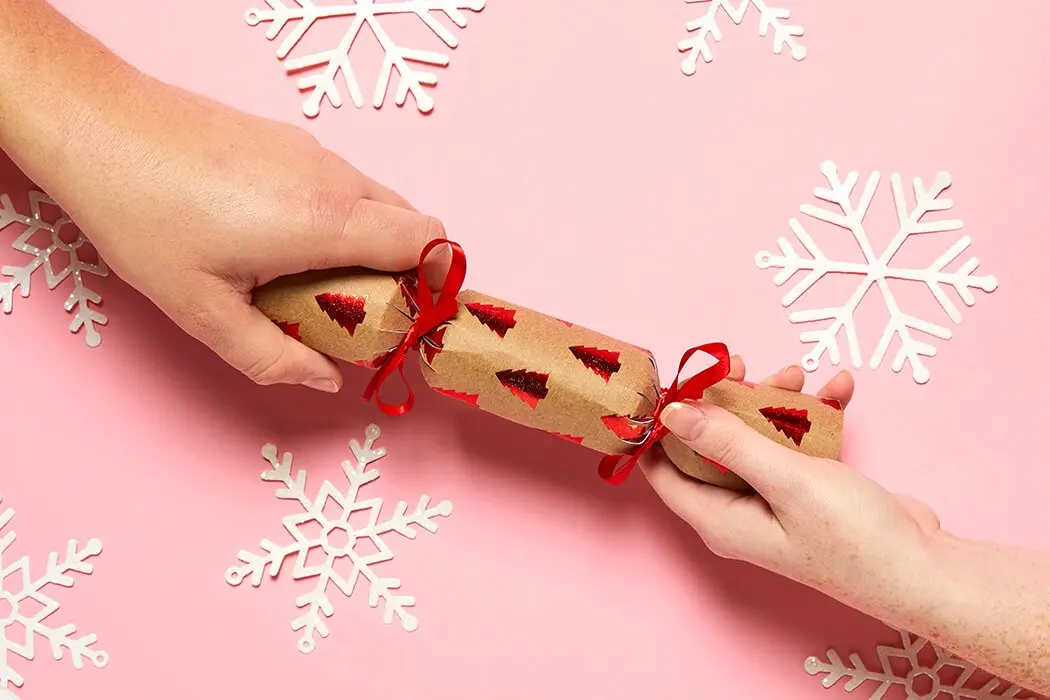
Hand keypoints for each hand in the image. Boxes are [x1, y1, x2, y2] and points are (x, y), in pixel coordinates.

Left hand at [14, 67, 443, 392]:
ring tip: (311, 280)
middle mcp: (332, 178)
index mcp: (325, 221)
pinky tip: (282, 241)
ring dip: (368, 244)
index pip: (427, 240)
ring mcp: (311, 152)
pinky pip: (342, 183)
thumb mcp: (202, 310)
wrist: (99, 127)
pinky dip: (339, 218)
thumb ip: (271, 357)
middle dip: (403, 270)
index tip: (416, 314)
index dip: (438, 279)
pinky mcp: (288, 139)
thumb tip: (325, 378)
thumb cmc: (144, 216)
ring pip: (377, 200)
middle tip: (358, 311)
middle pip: (411, 221)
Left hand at [641, 359, 941, 614]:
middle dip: (727, 401)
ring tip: (800, 372)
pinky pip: (796, 445)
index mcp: (718, 518)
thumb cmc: (854, 538)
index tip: (673, 380)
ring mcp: (774, 502)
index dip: (661, 424)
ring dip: (775, 402)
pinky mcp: (808, 492)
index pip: (663, 468)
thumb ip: (727, 443)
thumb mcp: (785, 480)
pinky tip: (839, 389)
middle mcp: (738, 512)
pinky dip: (813, 417)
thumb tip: (671, 413)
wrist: (927, 570)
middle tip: (745, 364)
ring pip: (756, 438)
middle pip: (711, 444)